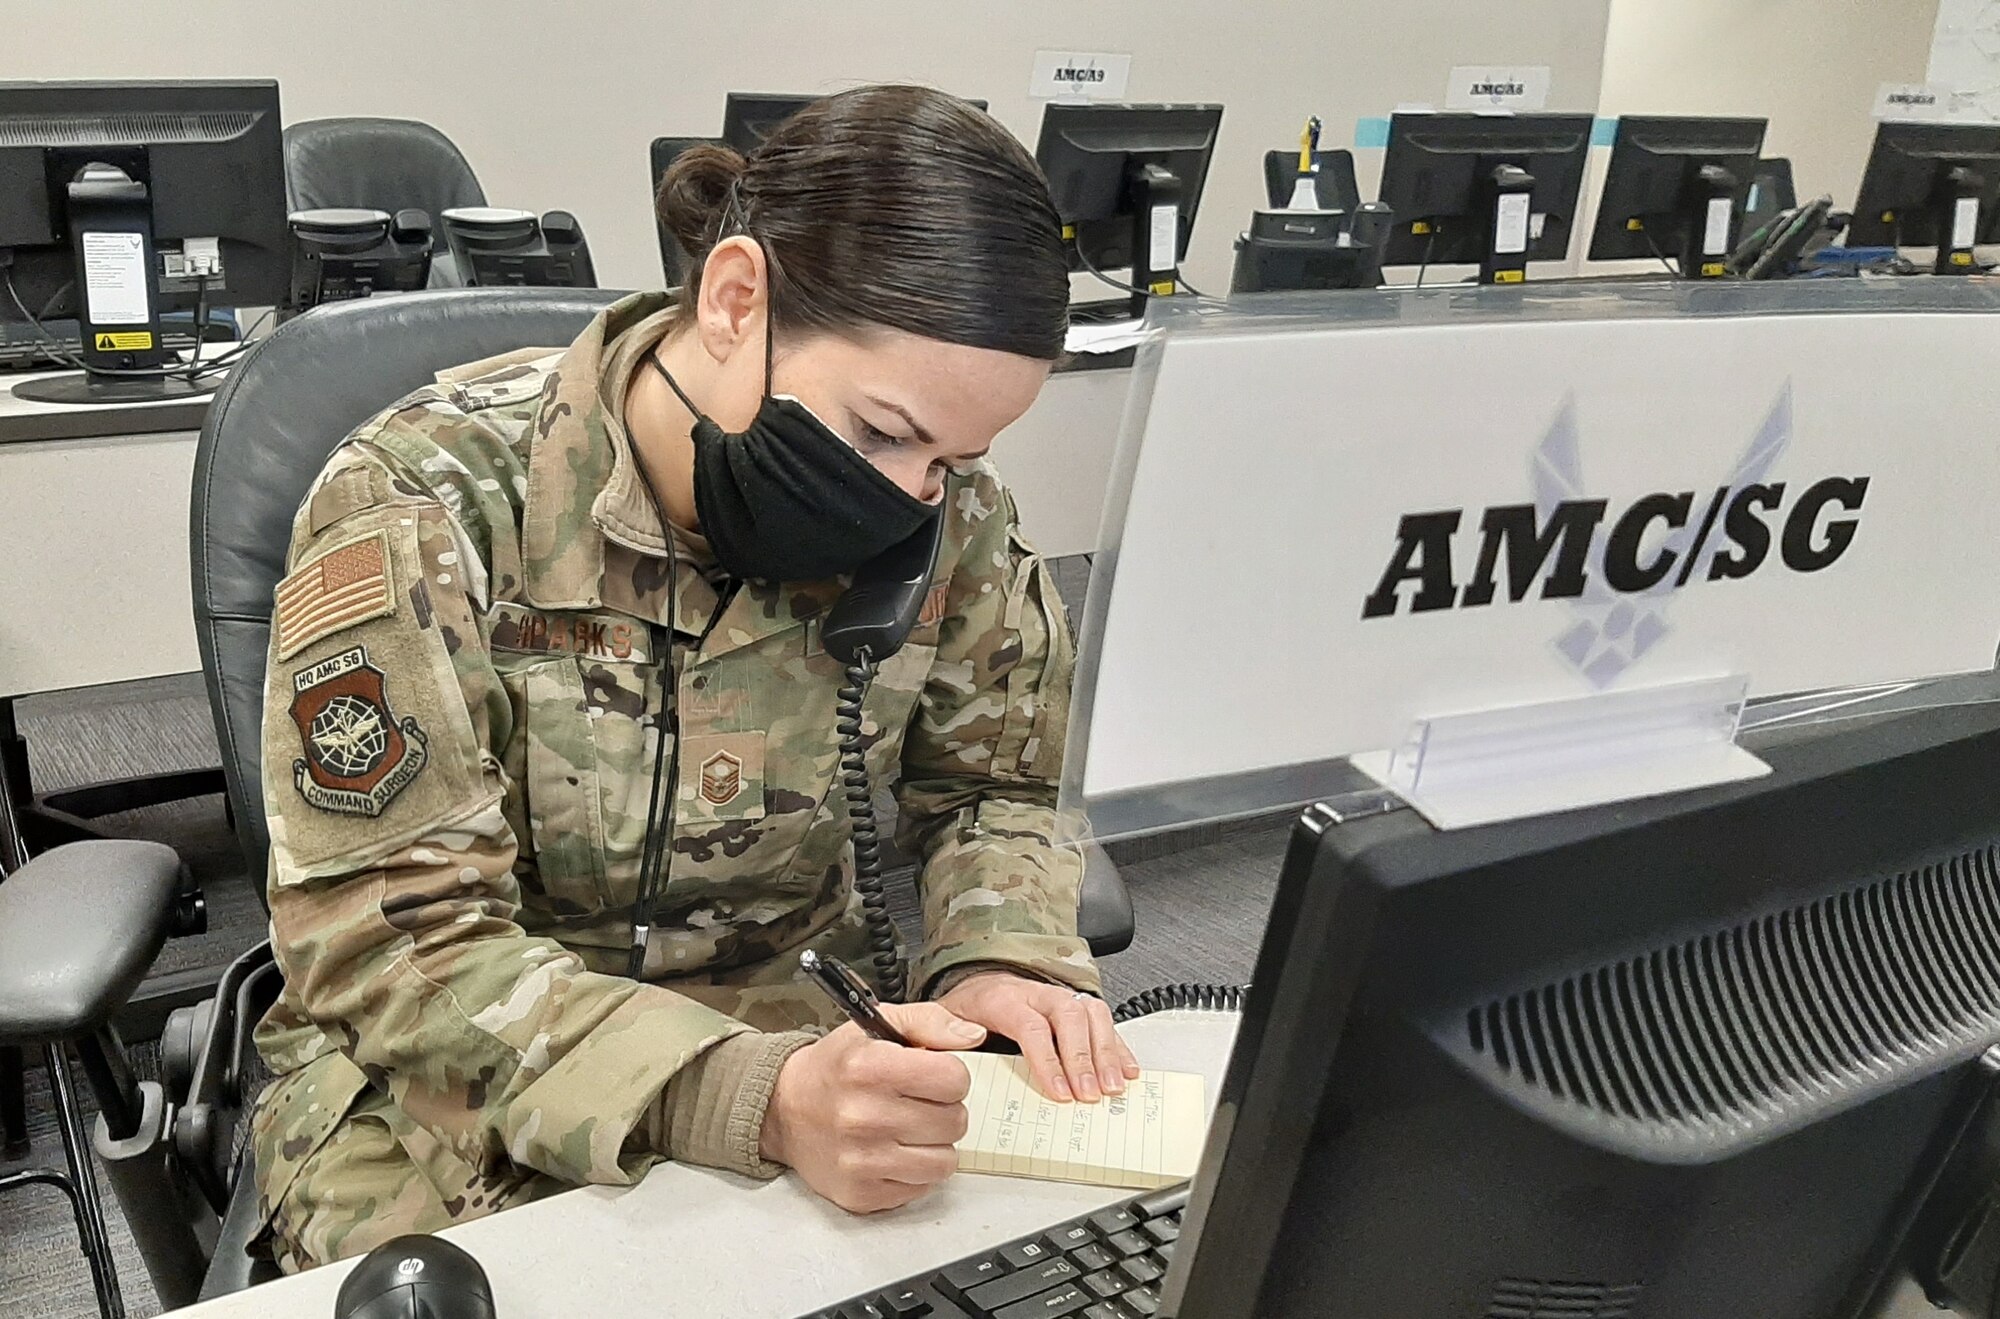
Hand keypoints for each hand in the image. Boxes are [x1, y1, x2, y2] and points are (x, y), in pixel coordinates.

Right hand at [760, 1001, 983, 1213]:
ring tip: (910, 1129)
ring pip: (944, 1162)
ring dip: (934, 1144)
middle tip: (919, 1103)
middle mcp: (863, 1116)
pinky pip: (921, 1188)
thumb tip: (973, 1035)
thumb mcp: (878, 1025)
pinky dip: (915, 1171)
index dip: (950, 1076)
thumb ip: (931, 1022)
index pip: (954, 1079)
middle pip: (954, 1121)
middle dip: (944, 1109)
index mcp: (869, 1068)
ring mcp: (860, 1161)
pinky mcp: (860, 1194)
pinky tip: (893, 1151)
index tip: (933, 1077)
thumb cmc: (836, 1067)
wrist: (784, 1110)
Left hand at [937, 971, 1140, 1103]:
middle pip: (1069, 1016)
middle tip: (1090, 1094)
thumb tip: (968, 1041)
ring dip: (1106, 1052)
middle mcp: (1036, 994)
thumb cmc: (966, 1009)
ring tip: (1112, 1086)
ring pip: (1092, 1013)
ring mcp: (1059, 999)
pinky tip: (1126, 1070)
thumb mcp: (942, 1017)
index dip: (1049, 1060)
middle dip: (1083, 1058)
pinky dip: (1119, 1046)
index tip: (1060, 1092)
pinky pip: (1104, 1021)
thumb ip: (944, 1030)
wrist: (979, 983)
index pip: (1031, 1025)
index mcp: (1003, 998)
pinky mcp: (1076, 1008)